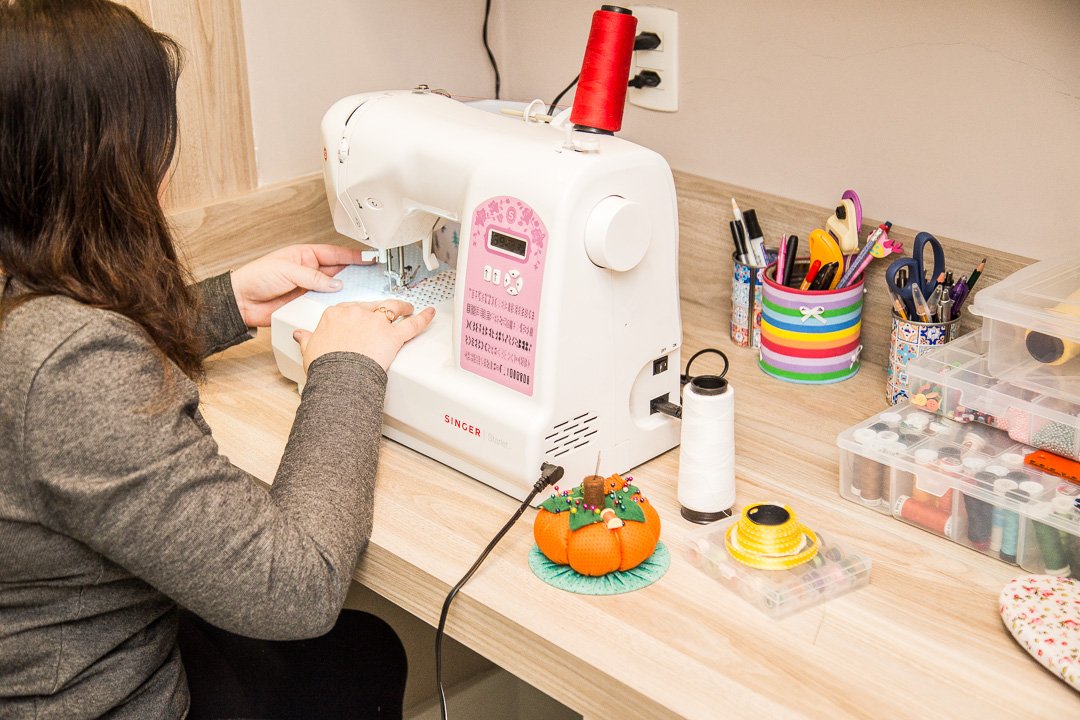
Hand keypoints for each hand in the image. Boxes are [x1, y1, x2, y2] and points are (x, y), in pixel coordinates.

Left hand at [230, 244, 371, 326]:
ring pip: (334, 291)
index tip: (371, 257)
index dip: (354, 255)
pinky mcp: (305, 306)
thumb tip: (336, 284)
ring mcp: (309, 290)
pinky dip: (333, 308)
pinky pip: (324, 307)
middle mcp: (310, 272)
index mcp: (305, 256)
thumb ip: (313, 277)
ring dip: (345, 294)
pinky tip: (343, 310)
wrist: (240, 302)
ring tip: (362, 295)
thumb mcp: (287, 271)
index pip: (336, 254)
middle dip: (356, 275)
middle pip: (339, 273)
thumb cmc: (256, 278)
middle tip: (373, 278)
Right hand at [293, 300, 435, 371]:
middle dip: (380, 308)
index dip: (358, 313)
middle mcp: (357, 313)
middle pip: (372, 305)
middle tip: (387, 311)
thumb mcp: (310, 348)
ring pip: (392, 309)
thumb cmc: (325, 364)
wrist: (339, 375)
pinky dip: (423, 318)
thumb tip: (300, 334)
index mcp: (336, 313)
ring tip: (408, 308)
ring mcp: (376, 323)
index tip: (361, 316)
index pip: (350, 307)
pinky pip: (412, 325)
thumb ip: (307, 338)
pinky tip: (430, 313)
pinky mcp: (392, 336)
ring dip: (402, 307)